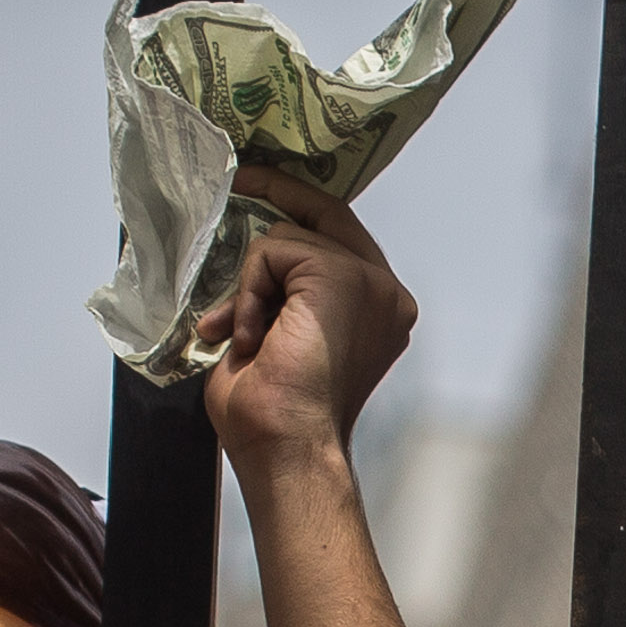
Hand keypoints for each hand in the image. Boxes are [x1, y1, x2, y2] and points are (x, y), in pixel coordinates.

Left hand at [196, 169, 416, 476]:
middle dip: (278, 191)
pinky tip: (253, 336)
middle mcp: (386, 292)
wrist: (286, 448)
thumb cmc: (274, 415)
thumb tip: (249, 270)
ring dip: (251, 287)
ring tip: (245, 338)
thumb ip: (280, 296)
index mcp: (378, 311)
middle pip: (327, 214)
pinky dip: (249, 291)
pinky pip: (273, 250)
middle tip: (238, 177)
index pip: (341, 237)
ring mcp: (371, 282)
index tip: (257, 190)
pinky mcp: (343, 277)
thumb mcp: (276, 337)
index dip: (300, 208)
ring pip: (288, 236)